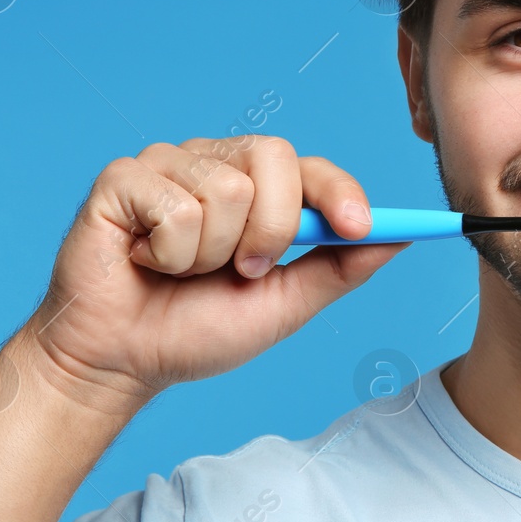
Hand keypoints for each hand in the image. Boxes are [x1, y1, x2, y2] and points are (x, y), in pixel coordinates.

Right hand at [14, 135, 407, 411]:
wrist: (123, 363)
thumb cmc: (195, 330)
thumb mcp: (285, 304)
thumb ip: (339, 267)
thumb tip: (399, 236)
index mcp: (255, 188)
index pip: (310, 167)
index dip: (340, 191)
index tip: (360, 226)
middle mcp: (213, 164)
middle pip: (274, 159)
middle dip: (270, 232)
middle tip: (240, 270)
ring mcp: (167, 165)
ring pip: (226, 190)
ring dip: (211, 254)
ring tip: (181, 270)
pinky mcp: (122, 179)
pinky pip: (174, 205)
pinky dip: (169, 253)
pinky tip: (146, 261)